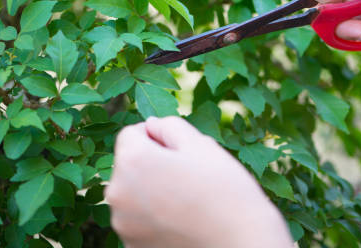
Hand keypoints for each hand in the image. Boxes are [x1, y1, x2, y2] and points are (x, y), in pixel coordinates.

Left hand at [106, 116, 293, 247]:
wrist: (242, 244)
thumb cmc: (224, 190)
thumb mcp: (201, 145)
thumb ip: (170, 126)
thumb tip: (150, 125)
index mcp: (132, 161)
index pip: (130, 134)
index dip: (156, 136)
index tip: (181, 152)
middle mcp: (118, 192)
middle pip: (129, 165)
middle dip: (152, 164)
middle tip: (188, 177)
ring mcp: (123, 224)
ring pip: (133, 193)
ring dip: (152, 190)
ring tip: (187, 200)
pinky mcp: (132, 245)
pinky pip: (138, 219)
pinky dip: (154, 216)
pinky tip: (182, 221)